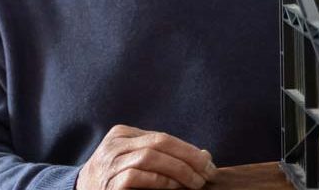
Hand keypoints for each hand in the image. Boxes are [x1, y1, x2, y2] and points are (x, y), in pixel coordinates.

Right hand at [76, 125, 215, 189]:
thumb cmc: (116, 179)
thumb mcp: (136, 161)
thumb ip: (163, 155)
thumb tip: (205, 156)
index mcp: (122, 134)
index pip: (162, 137)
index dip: (189, 150)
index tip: (209, 164)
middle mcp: (114, 144)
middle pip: (159, 143)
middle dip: (189, 158)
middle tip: (208, 174)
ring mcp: (109, 163)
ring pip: (150, 157)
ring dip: (179, 171)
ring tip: (196, 183)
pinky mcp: (110, 183)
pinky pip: (137, 177)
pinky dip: (161, 181)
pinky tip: (176, 188)